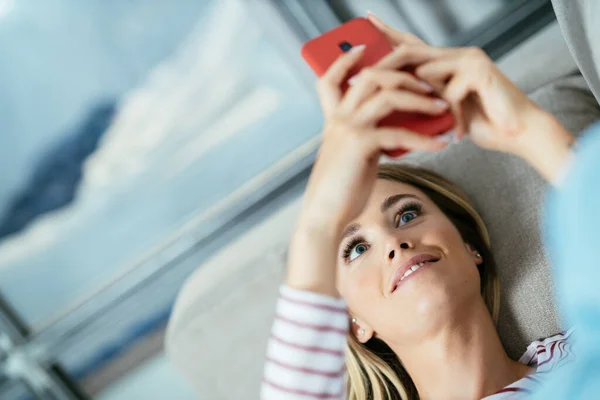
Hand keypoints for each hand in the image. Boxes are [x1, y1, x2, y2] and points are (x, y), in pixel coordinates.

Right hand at [302, 44, 448, 229]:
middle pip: (372, 77)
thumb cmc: (341, 190)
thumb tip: (398, 134)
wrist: (324, 215)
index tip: (364, 49)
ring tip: (443, 108)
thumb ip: (368, 137)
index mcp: (334, 119)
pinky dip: (425, 139)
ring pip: (388, 96)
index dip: (346, 60)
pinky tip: (440, 145)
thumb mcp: (353, 157)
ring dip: (421, 99)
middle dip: (405, 75)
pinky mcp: (361, 145)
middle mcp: (339, 118)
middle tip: (430, 86)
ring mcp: (348, 129)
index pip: (331, 79)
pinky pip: (399, 133)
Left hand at [367, 12, 575, 182]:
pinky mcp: (479, 71)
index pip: (412, 44)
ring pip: (424, 75)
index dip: (389, 33)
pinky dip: (452, 117)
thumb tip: (390, 101)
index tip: (368, 19)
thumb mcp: (442, 111)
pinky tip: (461, 130)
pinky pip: (446, 93)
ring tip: (441, 124)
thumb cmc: (482, 123)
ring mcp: (469, 59)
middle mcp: (457, 55)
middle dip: (384, 66)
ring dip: (426, 106)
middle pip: (409, 51)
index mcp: (446, 63)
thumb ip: (422, 98)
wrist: (520, 134)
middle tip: (359, 78)